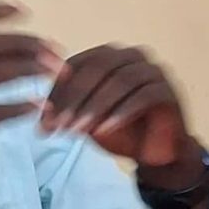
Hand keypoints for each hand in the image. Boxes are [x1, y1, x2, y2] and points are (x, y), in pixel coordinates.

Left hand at [42, 44, 191, 167]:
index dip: (57, 90)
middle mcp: (130, 55)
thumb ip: (66, 112)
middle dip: (73, 98)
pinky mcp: (168, 89)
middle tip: (57, 123)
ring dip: (94, 106)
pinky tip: (103, 130)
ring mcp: (152, 70)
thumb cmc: (117, 130)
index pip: (76, 64)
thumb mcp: (84, 120)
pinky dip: (120, 113)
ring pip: (119, 81)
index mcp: (106, 55)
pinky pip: (142, 97)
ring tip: (77, 129)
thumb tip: (41, 119)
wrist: (155, 153)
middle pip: (96, 68)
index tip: (42, 118)